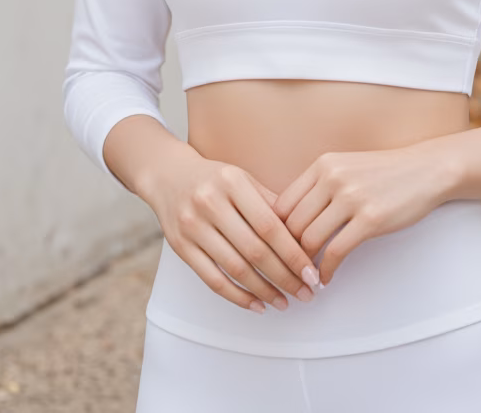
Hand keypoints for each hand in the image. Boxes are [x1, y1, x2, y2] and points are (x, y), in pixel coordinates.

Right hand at [145, 151, 320, 311]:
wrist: (168, 176)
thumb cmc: (214, 179)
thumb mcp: (243, 179)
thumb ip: (270, 203)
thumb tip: (303, 237)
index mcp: (233, 183)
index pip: (269, 225)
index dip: (293, 253)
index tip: (311, 271)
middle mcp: (211, 204)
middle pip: (254, 250)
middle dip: (284, 276)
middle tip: (305, 292)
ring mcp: (193, 226)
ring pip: (235, 268)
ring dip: (264, 290)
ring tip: (285, 301)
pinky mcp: (181, 247)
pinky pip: (212, 280)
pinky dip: (237, 296)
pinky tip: (257, 304)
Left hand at [272, 146, 449, 285]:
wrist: (426, 169)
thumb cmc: (385, 172)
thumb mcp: (345, 167)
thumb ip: (318, 187)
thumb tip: (290, 221)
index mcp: (323, 165)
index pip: (282, 203)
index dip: (276, 231)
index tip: (279, 249)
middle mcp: (333, 178)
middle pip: (292, 224)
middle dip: (288, 252)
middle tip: (290, 269)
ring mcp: (352, 198)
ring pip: (310, 240)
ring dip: (305, 265)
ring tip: (307, 276)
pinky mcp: (370, 219)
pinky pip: (336, 252)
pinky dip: (326, 271)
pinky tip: (326, 277)